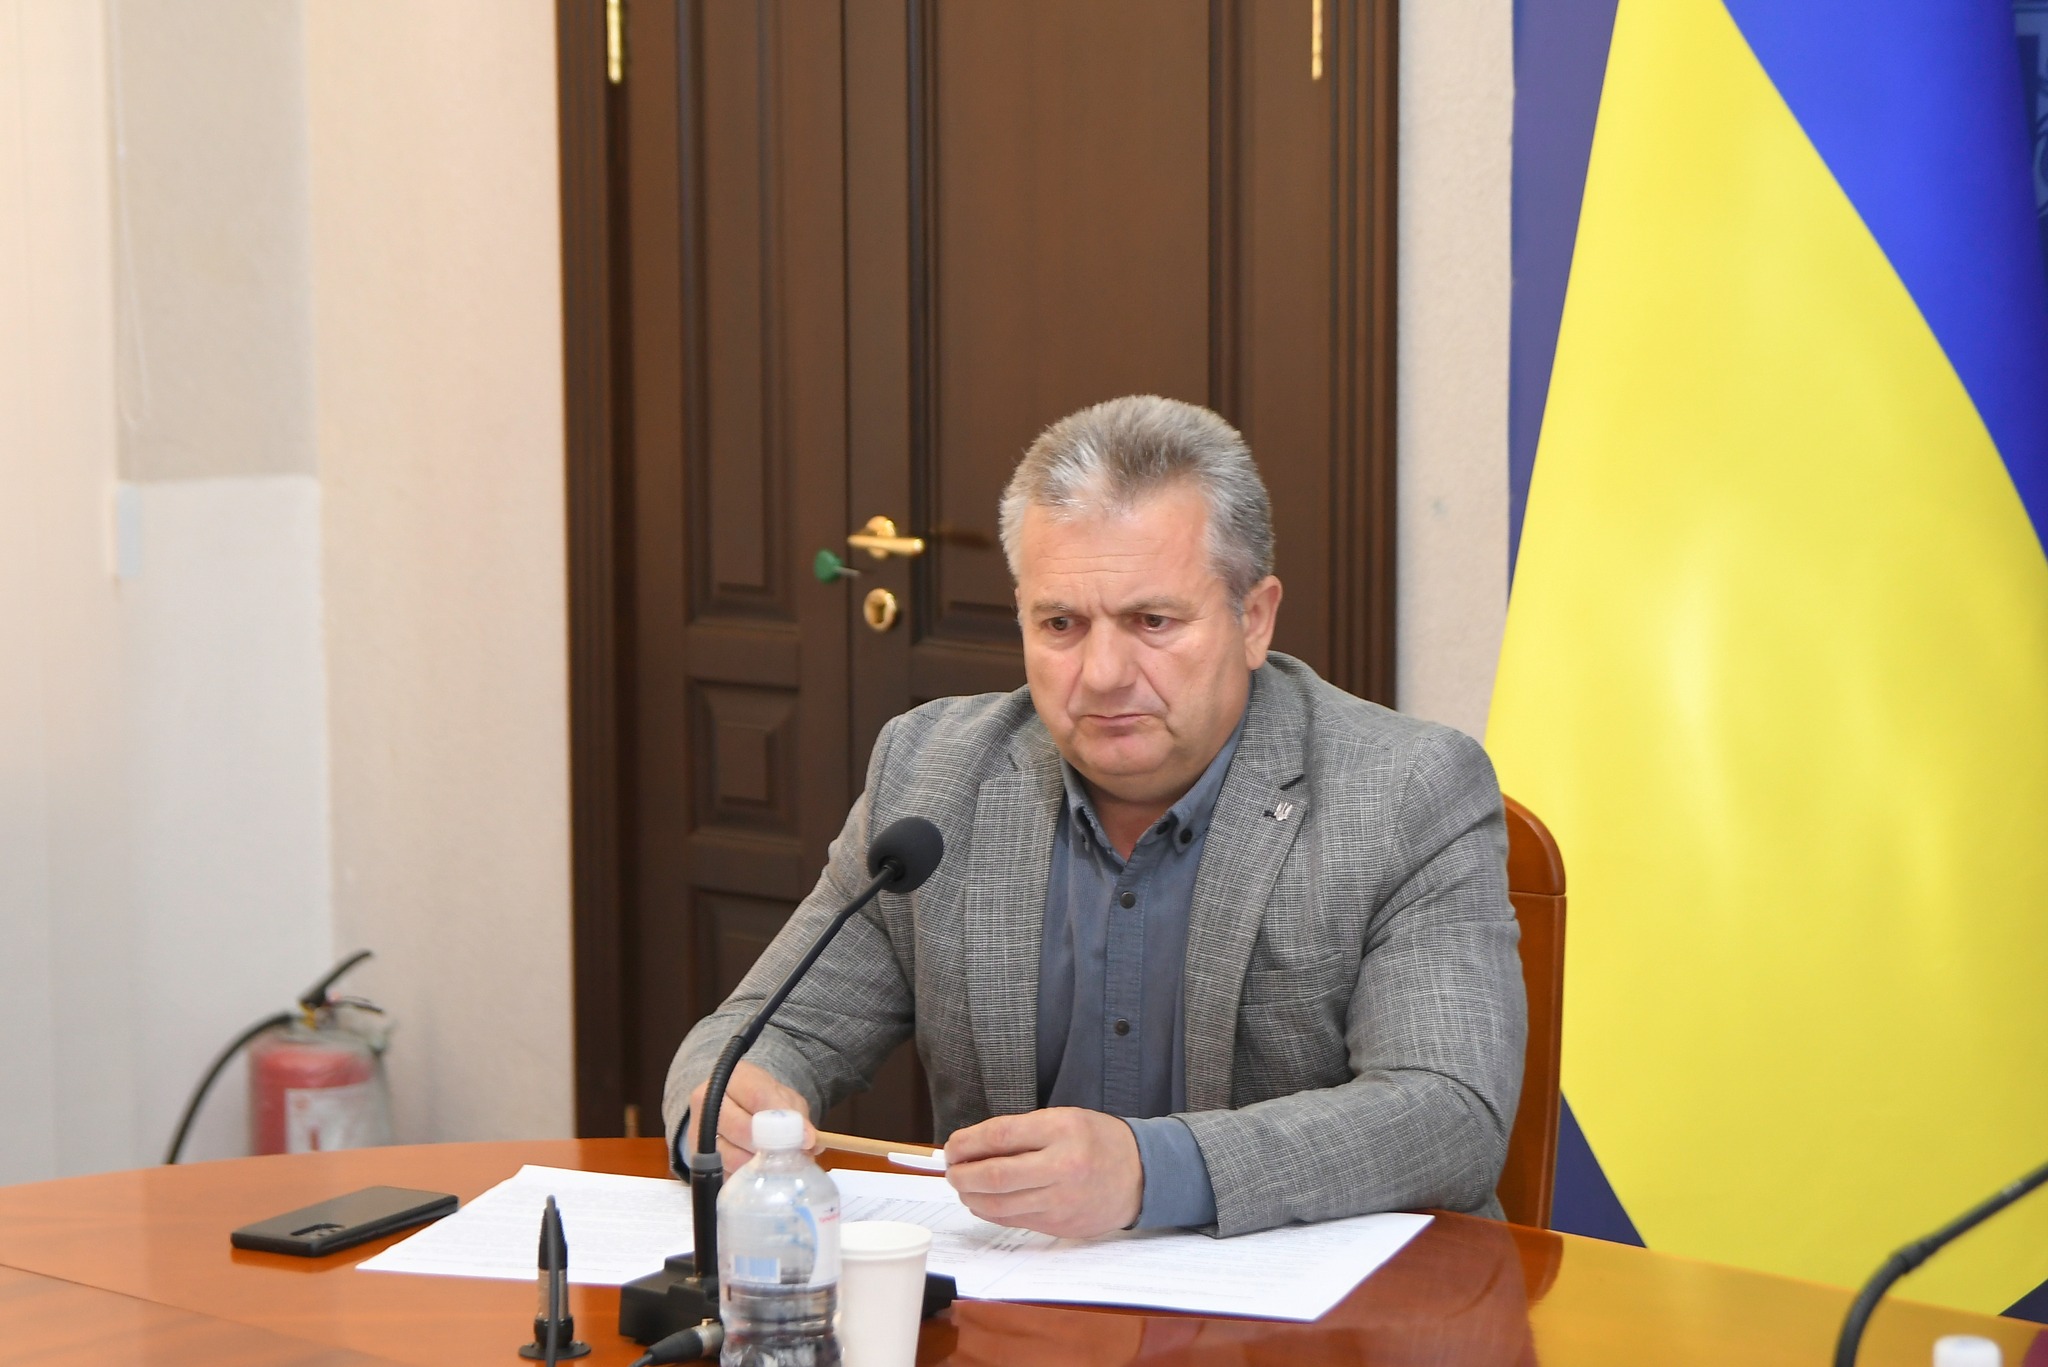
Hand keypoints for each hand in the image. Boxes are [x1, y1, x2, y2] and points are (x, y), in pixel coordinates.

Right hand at [685, 1061, 814, 1170]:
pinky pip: (725, 1174)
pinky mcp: (698, 1159)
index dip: (783, 1120)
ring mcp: (698, 1131)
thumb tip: (810, 1142)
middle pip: (742, 1128)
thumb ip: (796, 1116)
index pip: (758, 1096)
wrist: (731, 1108)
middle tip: (793, 1158)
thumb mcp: (783, 1099)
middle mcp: (708, 1101)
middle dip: (773, 1147)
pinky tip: (761, 1177)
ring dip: (761, 1167)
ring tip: (780, 1168)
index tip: (806, 1138)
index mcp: (733, 1078)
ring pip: (732, 1156)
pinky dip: (746, 1179)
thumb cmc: (762, 1101)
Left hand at [943, 1107, 1141, 1237]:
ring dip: (971, 1196)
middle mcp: (1062, 1166)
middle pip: (995, 1175)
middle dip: (963, 1174)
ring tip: (963, 1186)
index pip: (1001, 1135)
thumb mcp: (1065, 1119)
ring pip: (1000, 1204)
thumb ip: (1023, 1132)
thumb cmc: (1097, 1141)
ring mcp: (1061, 1200)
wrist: (1140, 1175)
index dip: (968, 1143)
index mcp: (1062, 1130)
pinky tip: (983, 1201)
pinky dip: (991, 1211)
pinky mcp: (1060, 1225)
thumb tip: (973, 1147)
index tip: (952, 1146)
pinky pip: (1013, 1220)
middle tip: (951, 1170)